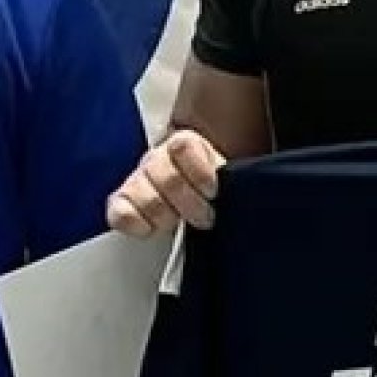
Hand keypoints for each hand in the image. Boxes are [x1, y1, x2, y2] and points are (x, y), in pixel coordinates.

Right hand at [108, 130, 227, 236]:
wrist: (201, 206)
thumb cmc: (218, 195)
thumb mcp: (232, 179)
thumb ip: (239, 176)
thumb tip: (257, 181)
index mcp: (187, 146)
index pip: (184, 145)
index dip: (200, 170)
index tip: (214, 191)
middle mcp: (159, 160)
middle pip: (163, 172)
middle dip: (187, 202)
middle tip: (205, 219)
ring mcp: (138, 181)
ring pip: (140, 190)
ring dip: (163, 214)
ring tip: (179, 225)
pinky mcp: (123, 204)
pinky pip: (119, 211)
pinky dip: (134, 222)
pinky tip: (150, 230)